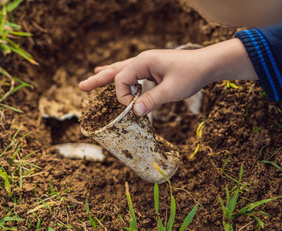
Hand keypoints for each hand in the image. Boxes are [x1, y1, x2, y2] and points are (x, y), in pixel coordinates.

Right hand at [79, 39, 257, 115]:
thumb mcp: (171, 91)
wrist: (207, 64)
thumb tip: (134, 113)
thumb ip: (151, 100)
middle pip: (114, 71)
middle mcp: (141, 60)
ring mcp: (145, 63)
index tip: (134, 108)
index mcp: (143, 62)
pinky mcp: (150, 68)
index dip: (123, 97)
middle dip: (98, 80)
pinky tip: (110, 72)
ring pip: (120, 70)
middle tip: (81, 87)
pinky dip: (119, 75)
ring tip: (91, 79)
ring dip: (105, 76)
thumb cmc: (191, 74)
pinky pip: (130, 72)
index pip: (121, 80)